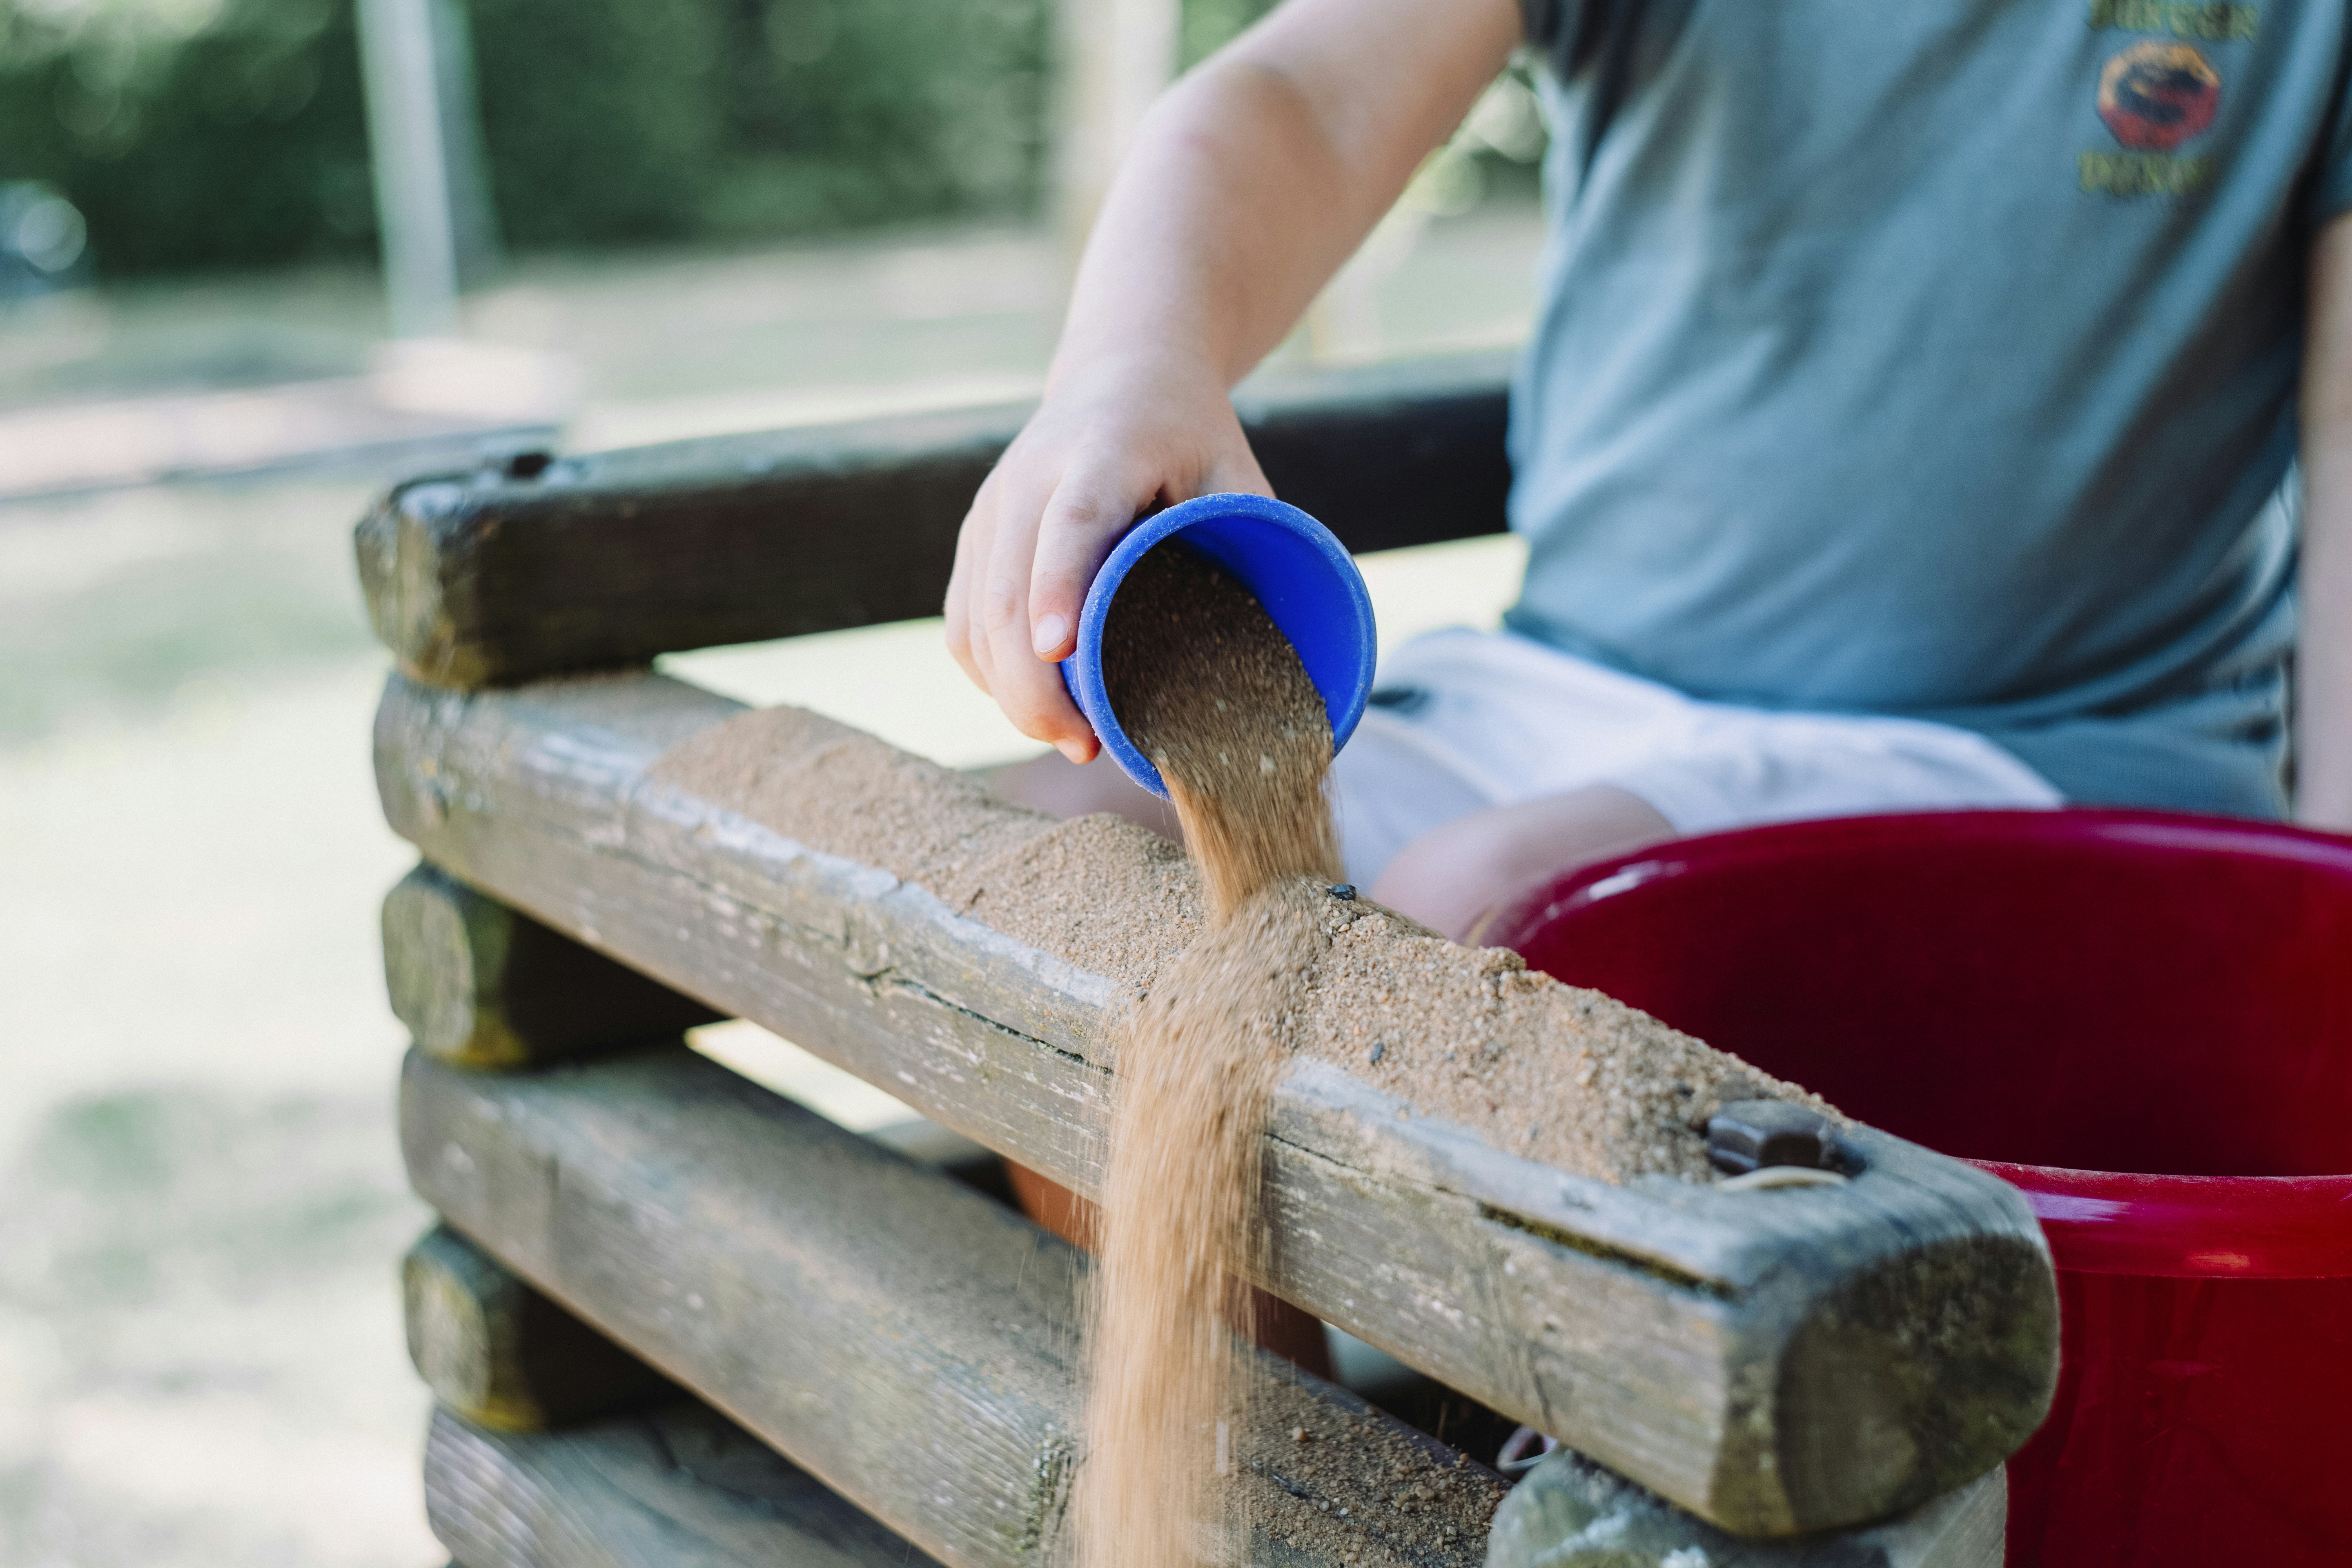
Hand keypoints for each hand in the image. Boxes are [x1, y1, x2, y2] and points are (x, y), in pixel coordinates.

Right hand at [944, 356, 1269, 762]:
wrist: (1120, 373)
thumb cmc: (1189, 434)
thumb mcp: (1235, 469)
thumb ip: (1249, 539)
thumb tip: (1276, 646)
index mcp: (1101, 453)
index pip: (1068, 524)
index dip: (1057, 587)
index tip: (1058, 649)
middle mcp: (1029, 479)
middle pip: (1006, 591)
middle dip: (1032, 683)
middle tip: (1083, 745)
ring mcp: (991, 510)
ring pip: (975, 618)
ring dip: (1010, 691)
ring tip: (1068, 738)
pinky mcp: (974, 538)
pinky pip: (962, 622)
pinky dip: (989, 673)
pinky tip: (1030, 704)